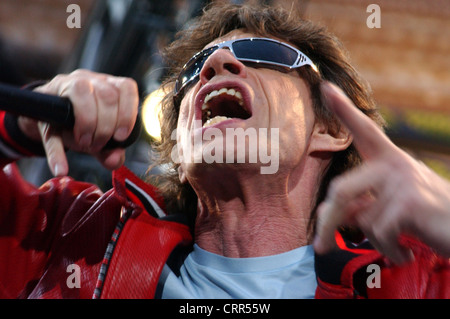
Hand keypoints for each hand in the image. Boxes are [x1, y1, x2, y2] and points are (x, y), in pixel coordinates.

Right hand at [18, 69, 138, 175]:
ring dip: (87, 123)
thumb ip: (111, 151)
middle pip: (107, 95)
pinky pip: (51, 115)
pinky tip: (61, 167)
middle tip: (97, 145)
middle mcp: (91, 79)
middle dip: (106, 127)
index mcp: (110, 85)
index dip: (128, 113)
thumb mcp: (99, 137)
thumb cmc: (81, 123)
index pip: (126, 88)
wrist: (46, 115)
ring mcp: (67, 82)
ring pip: (82, 91)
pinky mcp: (44, 95)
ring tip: (85, 143)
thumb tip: (114, 160)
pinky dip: (57, 150)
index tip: (120, 137)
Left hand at [313, 81, 449, 264]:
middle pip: (340, 190)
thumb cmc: (428, 218)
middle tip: (319, 246)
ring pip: (360, 216)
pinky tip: (405, 253)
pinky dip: (390, 249)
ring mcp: (403, 180)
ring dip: (374, 241)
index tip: (326, 87)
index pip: (364, 131)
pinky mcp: (410, 202)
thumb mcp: (392, 206)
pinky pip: (378, 230)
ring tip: (395, 247)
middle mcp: (396, 163)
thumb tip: (330, 215)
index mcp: (390, 160)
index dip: (344, 109)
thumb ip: (362, 204)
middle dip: (327, 222)